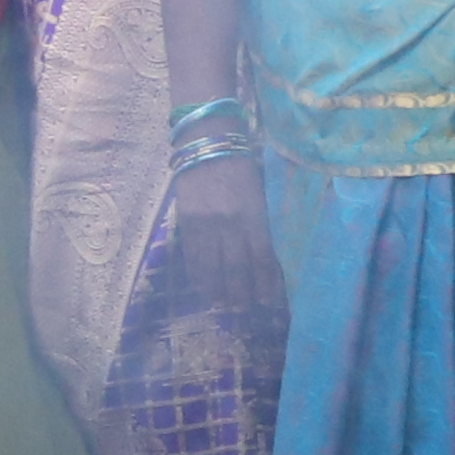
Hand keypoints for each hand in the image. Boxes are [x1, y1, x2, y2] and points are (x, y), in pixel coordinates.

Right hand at [168, 149, 281, 342]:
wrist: (207, 141)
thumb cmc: (241, 165)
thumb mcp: (259, 193)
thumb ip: (260, 223)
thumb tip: (264, 258)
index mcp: (254, 214)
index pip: (262, 259)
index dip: (265, 285)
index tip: (268, 304)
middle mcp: (231, 223)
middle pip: (238, 269)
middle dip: (241, 295)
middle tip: (244, 313)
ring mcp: (206, 224)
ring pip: (213, 267)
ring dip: (218, 290)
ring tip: (222, 307)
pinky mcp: (186, 222)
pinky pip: (192, 255)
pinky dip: (198, 274)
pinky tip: (202, 287)